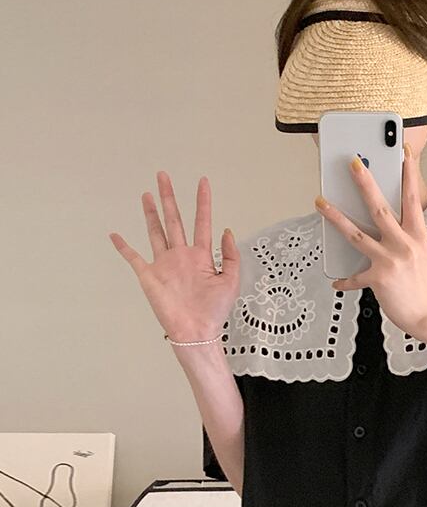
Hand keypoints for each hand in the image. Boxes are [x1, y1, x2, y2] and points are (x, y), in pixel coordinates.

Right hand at [108, 171, 239, 343]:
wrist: (196, 331)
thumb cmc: (215, 310)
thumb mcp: (231, 281)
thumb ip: (230, 255)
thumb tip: (227, 230)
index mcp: (201, 255)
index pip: (202, 221)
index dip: (203, 202)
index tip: (203, 181)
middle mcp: (181, 255)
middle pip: (174, 219)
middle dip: (169, 198)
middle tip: (163, 175)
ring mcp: (164, 264)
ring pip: (156, 232)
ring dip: (151, 213)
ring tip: (147, 194)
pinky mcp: (149, 276)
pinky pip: (133, 258)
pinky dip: (123, 247)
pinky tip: (115, 235)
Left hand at [314, 142, 426, 338]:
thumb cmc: (422, 284)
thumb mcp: (421, 252)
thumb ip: (405, 234)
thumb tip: (383, 219)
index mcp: (418, 235)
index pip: (413, 198)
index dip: (409, 174)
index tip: (404, 152)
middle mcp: (405, 244)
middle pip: (380, 208)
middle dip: (365, 183)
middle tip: (353, 163)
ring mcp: (391, 261)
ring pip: (357, 234)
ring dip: (336, 217)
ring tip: (320, 202)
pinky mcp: (378, 279)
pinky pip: (355, 276)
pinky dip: (344, 279)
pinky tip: (335, 280)